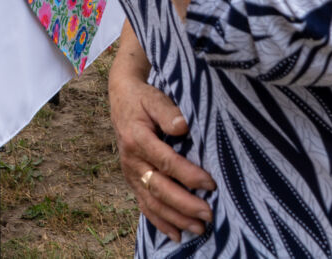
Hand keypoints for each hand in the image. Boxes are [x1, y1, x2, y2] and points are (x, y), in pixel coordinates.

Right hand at [110, 65, 214, 241]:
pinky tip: (176, 234)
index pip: (165, 162)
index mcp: (137, 138)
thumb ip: (167, 111)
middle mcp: (132, 160)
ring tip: (198, 228)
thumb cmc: (142, 99)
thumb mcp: (153, 97)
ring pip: (152, 202)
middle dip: (185, 204)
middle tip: (209, 214)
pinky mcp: (133, 181)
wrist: (121, 99)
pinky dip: (160, 222)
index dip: (188, 175)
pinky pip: (145, 206)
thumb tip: (182, 126)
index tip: (210, 183)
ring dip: (176, 218)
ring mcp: (131, 174)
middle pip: (159, 188)